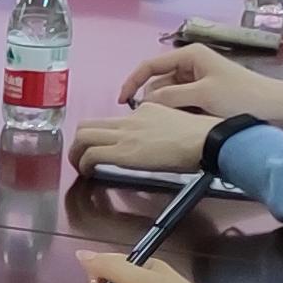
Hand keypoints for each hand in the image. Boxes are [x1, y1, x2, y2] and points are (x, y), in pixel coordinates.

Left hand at [69, 106, 209, 177]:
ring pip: (83, 135)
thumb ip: (160, 126)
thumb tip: (155, 140)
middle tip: (79, 154)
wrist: (206, 139)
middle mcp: (130, 119)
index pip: (113, 120)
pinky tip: (88, 172)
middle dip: (78, 141)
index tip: (104, 145)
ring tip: (78, 165)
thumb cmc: (201, 136)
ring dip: (75, 152)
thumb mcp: (176, 122)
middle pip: (88, 124)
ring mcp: (125, 134)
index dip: (102, 134)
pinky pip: (91, 154)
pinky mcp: (124, 151)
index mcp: (145, 110)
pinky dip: (83, 163)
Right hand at [116, 45, 282, 128]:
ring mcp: (199, 78)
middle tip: (144, 120)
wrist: (278, 108)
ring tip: (160, 124)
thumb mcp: (202, 95)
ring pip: (169, 93)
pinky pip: (182, 100)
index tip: (122, 102)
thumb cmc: (241, 96)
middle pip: (158, 80)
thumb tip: (144, 102)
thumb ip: (169, 97)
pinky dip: (176, 111)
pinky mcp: (206, 93)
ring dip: (164, 107)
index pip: (150, 65)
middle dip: (149, 98)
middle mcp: (192, 63)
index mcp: (189, 55)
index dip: (132, 82)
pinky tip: (176, 124)